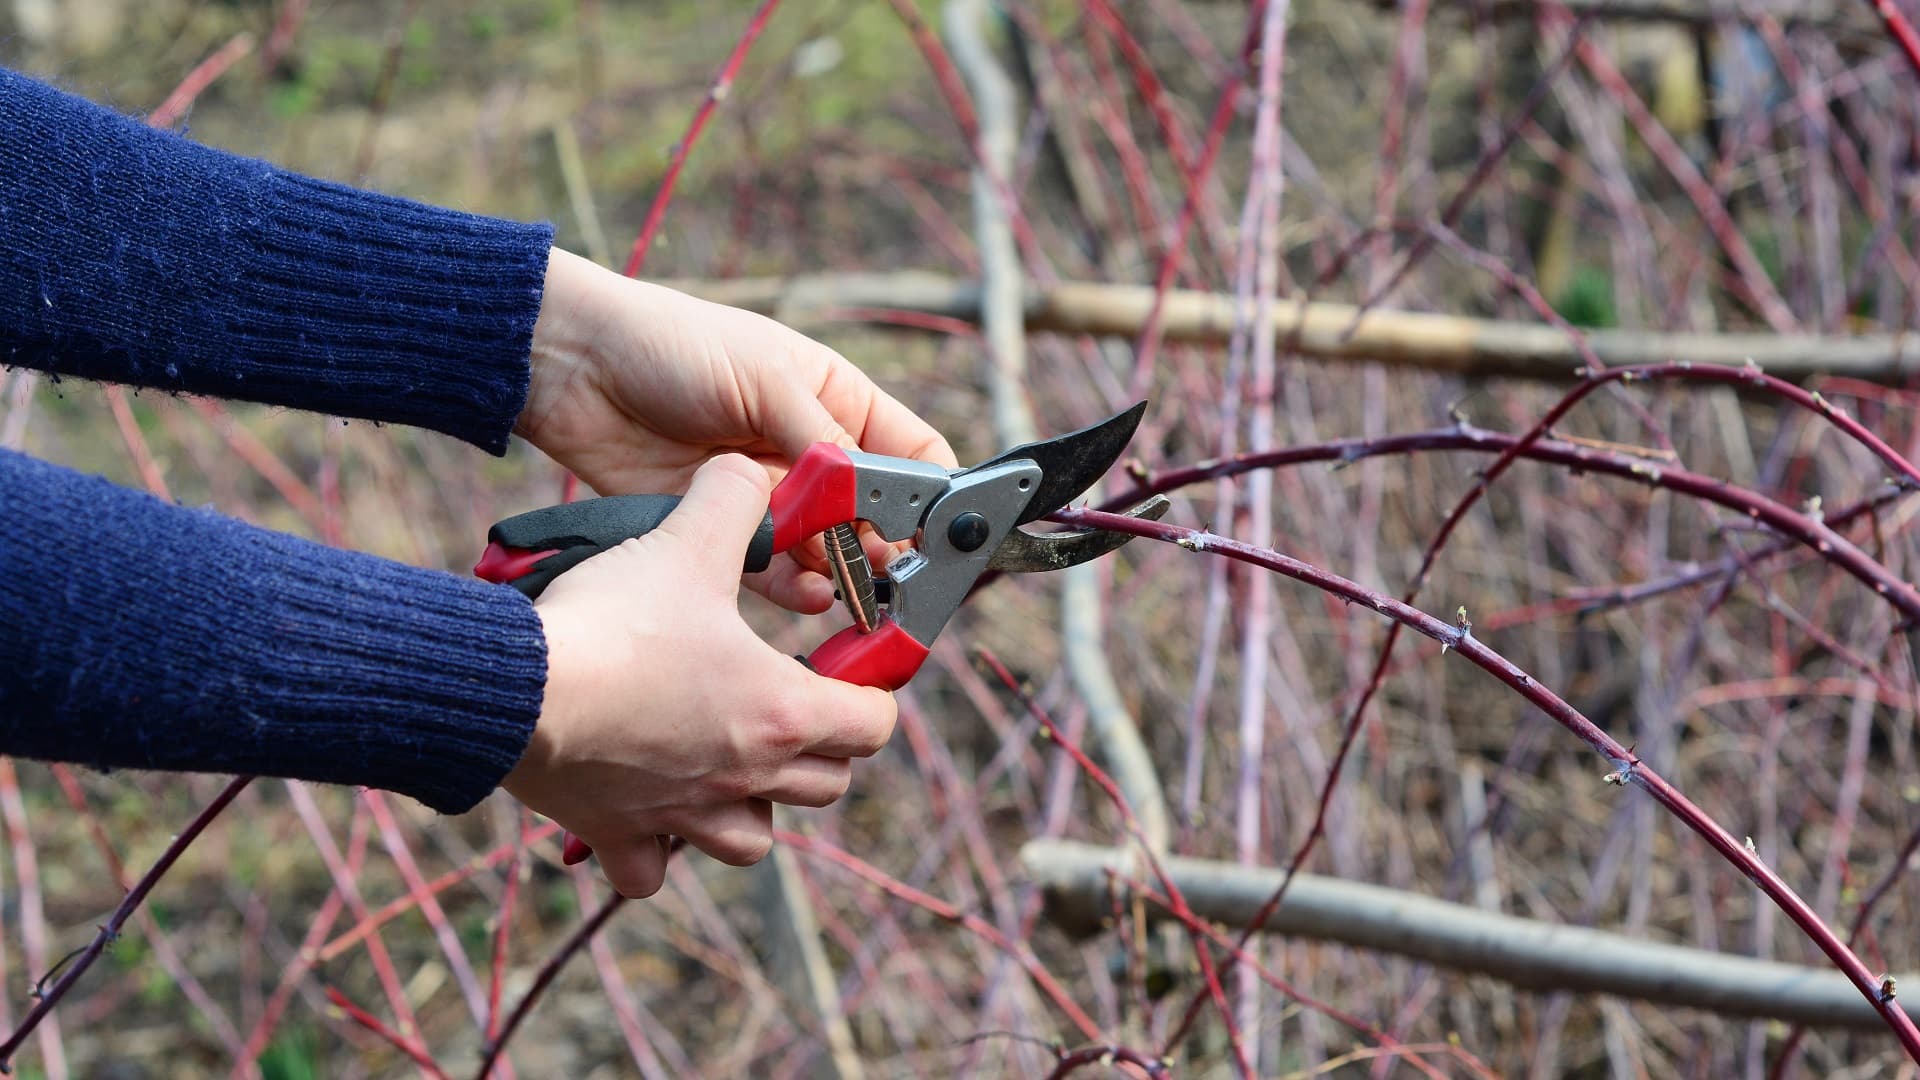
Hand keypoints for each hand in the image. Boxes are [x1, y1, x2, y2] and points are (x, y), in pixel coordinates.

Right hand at [503, 455, 897, 897]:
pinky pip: (649, 872)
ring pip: (753, 841)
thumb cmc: (613, 621)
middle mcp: (744, 776)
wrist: (516, 686)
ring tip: (728, 765)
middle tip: (786, 702)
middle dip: (820, 749)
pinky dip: (655, 852)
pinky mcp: (616, 834)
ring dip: (752, 809)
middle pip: (826, 787)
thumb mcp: (688, 538)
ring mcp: (682, 815)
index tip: (842, 669)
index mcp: (780, 710)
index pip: (876, 725)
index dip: (870, 694)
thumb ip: (734, 495)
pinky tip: (645, 814)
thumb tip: (751, 470)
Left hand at [516, 248, 958, 610]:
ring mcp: (768, 494)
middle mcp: (810, 451)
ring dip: (841, 571)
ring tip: (851, 591)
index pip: (911, 454)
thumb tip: (877, 493)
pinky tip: (808, 592)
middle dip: (887, 545)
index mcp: (837, 400)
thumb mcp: (765, 377)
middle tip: (892, 577)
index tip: (939, 533)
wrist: (576, 368)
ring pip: (826, 547)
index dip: (932, 494)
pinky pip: (771, 568)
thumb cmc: (673, 345)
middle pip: (874, 513)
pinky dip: (793, 586)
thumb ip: (824, 440)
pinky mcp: (722, 528)